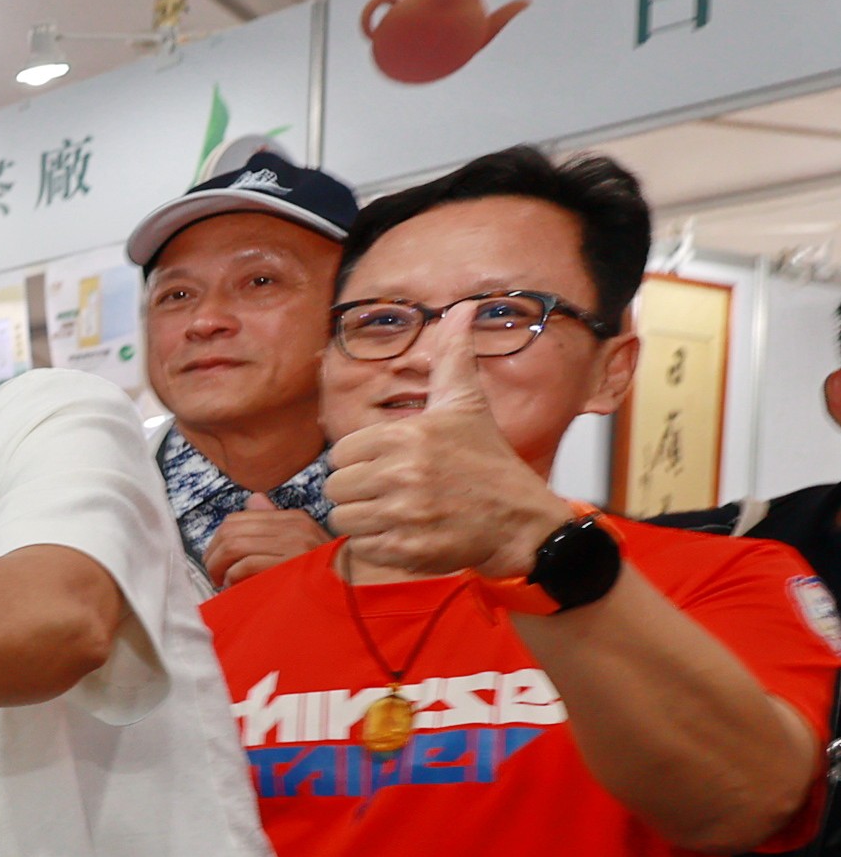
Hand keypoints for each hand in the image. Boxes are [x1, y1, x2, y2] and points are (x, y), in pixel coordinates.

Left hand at [204, 492, 330, 591]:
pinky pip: (246, 565)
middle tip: (214, 574)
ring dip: (219, 567)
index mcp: (293, 519)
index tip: (216, 559)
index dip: (219, 540)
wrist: (353, 592)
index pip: (240, 518)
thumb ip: (275, 523)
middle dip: (213, 554)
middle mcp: (293, 526)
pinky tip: (237, 588)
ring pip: (234, 546)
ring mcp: (293, 545)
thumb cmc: (324, 573)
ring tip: (223, 582)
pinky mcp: (290, 565)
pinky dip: (233, 577)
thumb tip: (254, 500)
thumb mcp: (302, 543)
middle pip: (231, 530)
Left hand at [323, 304, 574, 578]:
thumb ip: (453, 358)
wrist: (521, 521)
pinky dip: (377, 546)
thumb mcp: (467, 404)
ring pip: (344, 519)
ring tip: (398, 514)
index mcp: (406, 436)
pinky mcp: (407, 549)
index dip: (359, 463)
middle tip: (392, 494)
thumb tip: (461, 307)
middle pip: (337, 488)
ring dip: (365, 521)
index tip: (387, 467)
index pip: (340, 454)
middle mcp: (402, 473)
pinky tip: (405, 535)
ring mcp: (405, 514)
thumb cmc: (488, 461)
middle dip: (358, 494)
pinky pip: (361, 548)